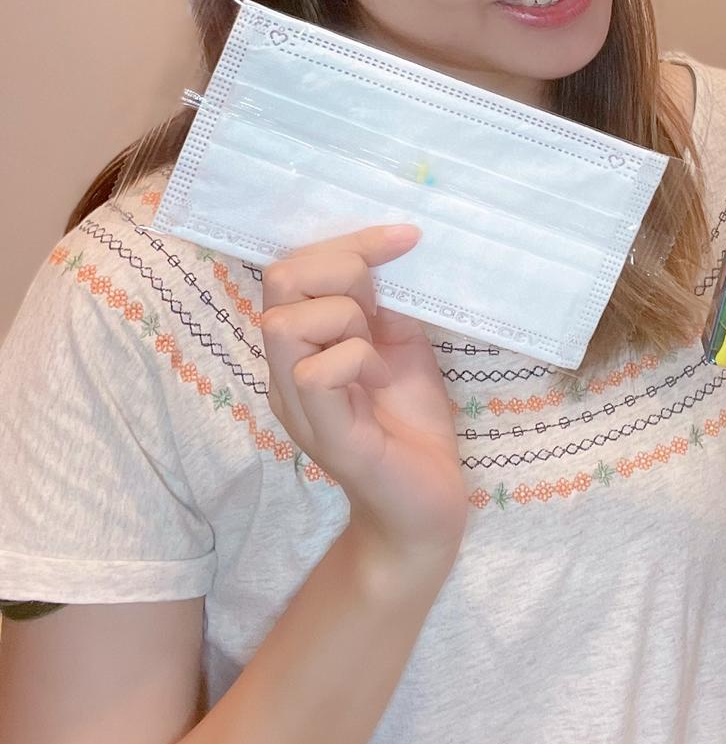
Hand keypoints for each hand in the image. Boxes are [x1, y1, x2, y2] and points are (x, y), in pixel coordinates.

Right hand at [261, 224, 468, 566]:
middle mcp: (285, 368)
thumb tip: (389, 247)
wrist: (428, 504)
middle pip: (280, 279)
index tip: (404, 239)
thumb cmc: (411, 420)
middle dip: (342, 271)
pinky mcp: (324, 434)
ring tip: (378, 350)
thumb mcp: (400, 341)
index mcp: (301, 341)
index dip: (348, 241)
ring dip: (346, 318)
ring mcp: (297, 403)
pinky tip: (380, 381)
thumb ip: (381, 300)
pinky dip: (357, 360)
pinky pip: (315, 372)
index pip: (293, 264)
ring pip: (286, 321)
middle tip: (380, 308)